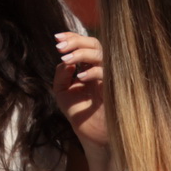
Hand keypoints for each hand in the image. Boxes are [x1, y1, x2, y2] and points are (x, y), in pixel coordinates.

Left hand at [52, 32, 106, 150]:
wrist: (90, 133)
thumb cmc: (78, 111)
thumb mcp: (62, 91)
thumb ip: (61, 74)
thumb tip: (66, 61)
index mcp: (88, 65)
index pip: (84, 43)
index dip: (71, 37)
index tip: (57, 37)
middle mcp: (100, 67)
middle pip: (94, 43)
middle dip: (76, 41)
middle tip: (60, 47)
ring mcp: (108, 76)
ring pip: (101, 54)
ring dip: (82, 53)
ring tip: (67, 59)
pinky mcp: (113, 87)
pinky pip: (107, 73)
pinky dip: (93, 71)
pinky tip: (80, 76)